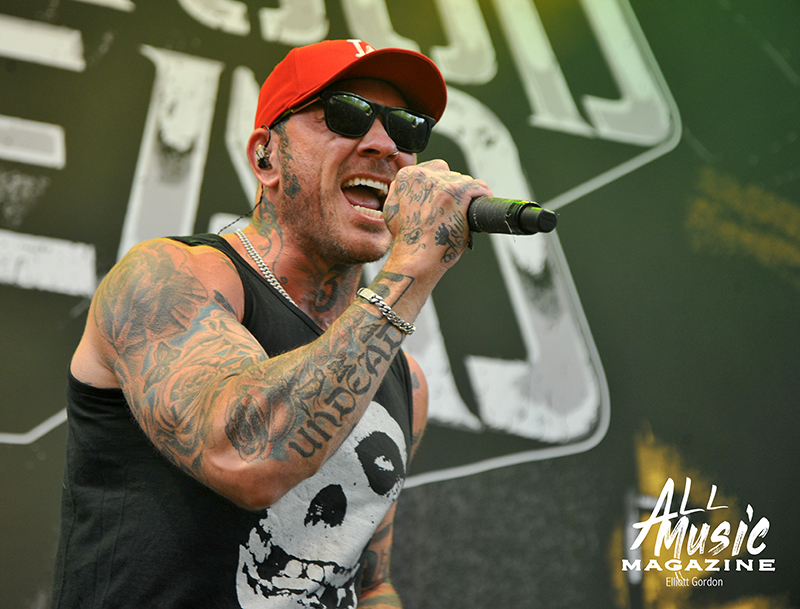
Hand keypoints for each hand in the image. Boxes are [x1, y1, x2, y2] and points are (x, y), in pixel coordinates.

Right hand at [383, 160, 491, 274]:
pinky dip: (483, 196)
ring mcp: (441, 184)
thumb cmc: (407, 240)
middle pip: (451, 175)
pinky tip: (479, 205)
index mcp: (406, 176)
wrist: (415, 258)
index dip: (443, 185)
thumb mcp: (392, 211)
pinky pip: (479, 187)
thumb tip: (407, 186)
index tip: (446, 198)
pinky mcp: (457, 193)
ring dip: (467, 197)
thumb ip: (399, 193)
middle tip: (453, 211)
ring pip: (465, 182)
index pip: (435, 169)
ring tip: (461, 214)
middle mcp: (423, 175)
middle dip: (455, 191)